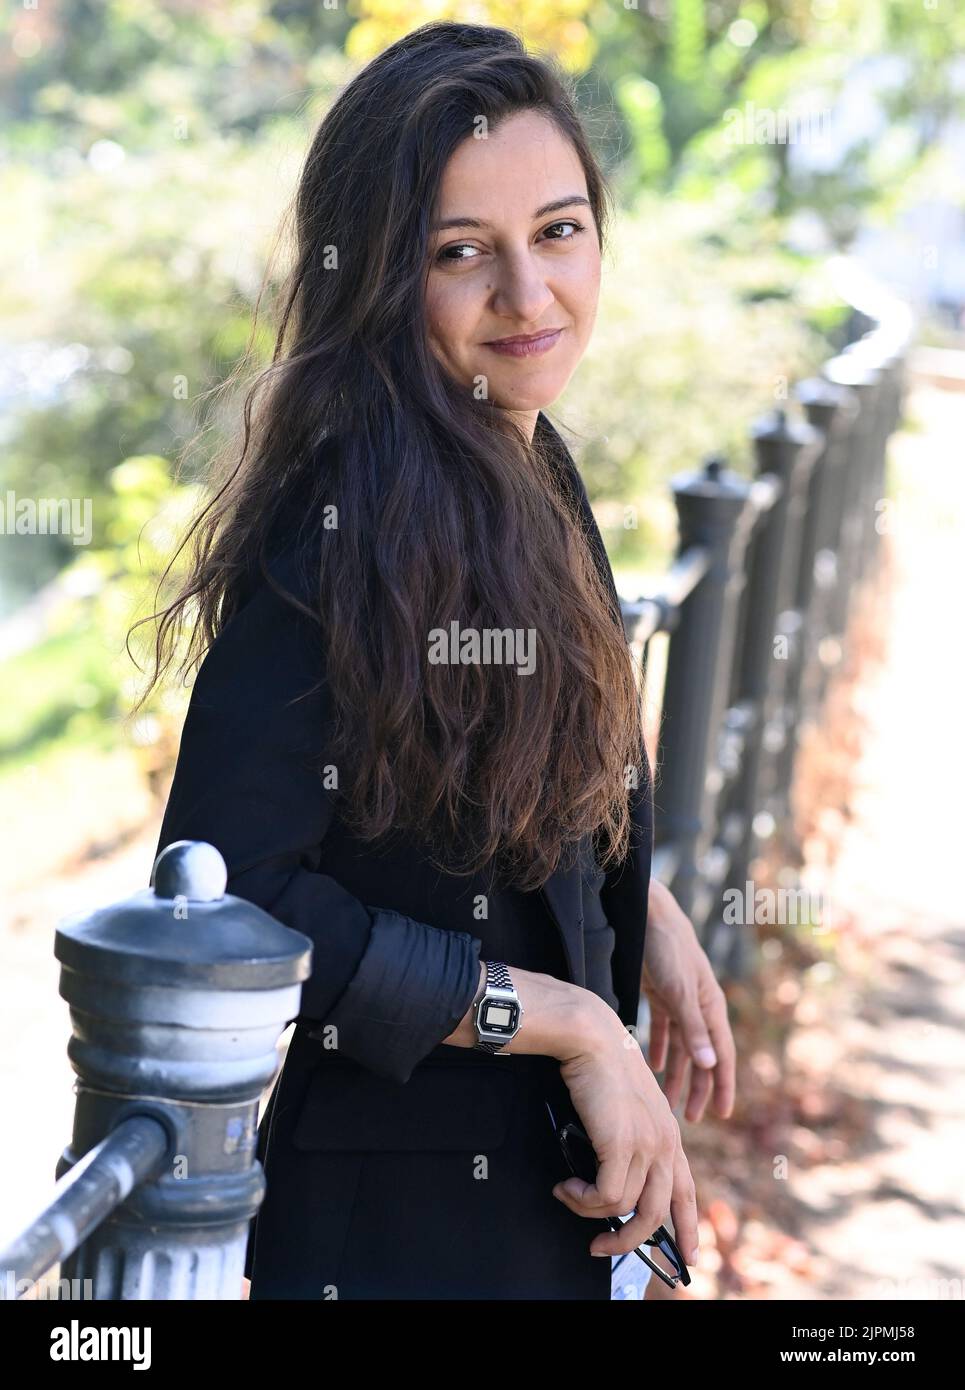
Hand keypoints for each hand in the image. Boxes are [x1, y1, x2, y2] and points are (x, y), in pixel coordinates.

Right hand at [553, 1001, 698, 1262]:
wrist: (591, 1037)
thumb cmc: (600, 1066)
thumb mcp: (626, 1107)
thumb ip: (630, 1140)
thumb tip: (612, 1179)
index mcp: (669, 1134)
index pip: (687, 1192)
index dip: (688, 1228)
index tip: (689, 1257)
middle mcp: (664, 1143)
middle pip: (657, 1214)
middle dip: (628, 1242)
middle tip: (600, 1248)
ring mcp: (646, 1145)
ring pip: (627, 1209)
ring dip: (592, 1213)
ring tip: (569, 1197)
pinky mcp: (621, 1144)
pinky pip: (606, 1195)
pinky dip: (582, 1198)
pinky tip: (567, 1187)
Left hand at [642, 880, 735, 1122]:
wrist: (648, 914)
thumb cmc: (667, 948)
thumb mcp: (679, 990)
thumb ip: (692, 1028)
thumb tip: (709, 1065)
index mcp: (710, 1007)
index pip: (721, 1055)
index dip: (722, 1085)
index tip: (722, 1113)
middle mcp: (698, 1007)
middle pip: (701, 1056)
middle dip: (697, 1087)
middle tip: (689, 1118)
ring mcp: (679, 1001)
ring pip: (681, 1047)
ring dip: (675, 1073)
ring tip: (667, 1101)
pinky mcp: (660, 994)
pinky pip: (663, 1029)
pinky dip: (658, 1048)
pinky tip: (652, 1066)